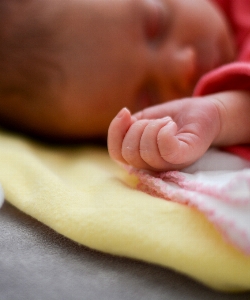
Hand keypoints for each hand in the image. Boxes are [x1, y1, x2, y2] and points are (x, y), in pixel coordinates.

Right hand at [107, 98, 221, 170]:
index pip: (116, 153)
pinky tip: (171, 125)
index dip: (115, 132)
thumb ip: (128, 125)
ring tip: (167, 122)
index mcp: (140, 158)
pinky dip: (164, 131)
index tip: (126, 112)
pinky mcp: (186, 157)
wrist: (205, 112)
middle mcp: (153, 166)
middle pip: (129, 153)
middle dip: (137, 128)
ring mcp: (170, 164)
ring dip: (153, 126)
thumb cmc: (174, 117)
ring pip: (146, 152)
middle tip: (155, 120)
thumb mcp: (144, 118)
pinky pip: (166, 149)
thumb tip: (122, 116)